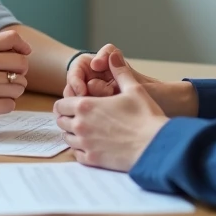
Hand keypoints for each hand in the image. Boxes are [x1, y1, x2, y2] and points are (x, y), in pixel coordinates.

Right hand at [0, 28, 30, 136]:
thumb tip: (18, 53)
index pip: (13, 39)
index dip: (22, 48)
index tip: (23, 55)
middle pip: (22, 63)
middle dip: (19, 74)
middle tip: (8, 81)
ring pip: (19, 86)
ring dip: (11, 93)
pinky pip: (11, 104)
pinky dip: (3, 107)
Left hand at [54, 50, 168, 171]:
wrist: (155, 147)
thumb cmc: (145, 117)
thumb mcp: (134, 89)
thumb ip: (120, 72)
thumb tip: (113, 55)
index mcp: (86, 106)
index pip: (60, 104)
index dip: (66, 102)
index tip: (75, 102)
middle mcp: (81, 125)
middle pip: (61, 121)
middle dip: (67, 117)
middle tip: (80, 115)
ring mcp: (85, 144)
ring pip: (67, 138)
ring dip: (72, 133)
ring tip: (86, 129)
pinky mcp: (92, 160)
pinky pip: (76, 154)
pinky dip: (80, 149)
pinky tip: (91, 144)